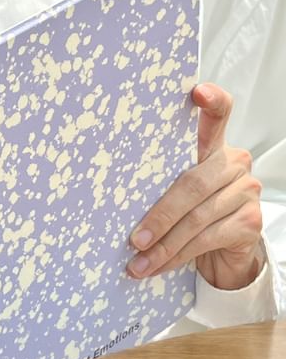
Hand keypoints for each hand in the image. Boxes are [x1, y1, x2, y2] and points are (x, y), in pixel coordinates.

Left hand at [127, 83, 263, 289]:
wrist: (224, 251)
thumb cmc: (190, 213)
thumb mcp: (175, 191)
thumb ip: (159, 182)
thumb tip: (108, 194)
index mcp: (212, 148)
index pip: (218, 116)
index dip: (212, 102)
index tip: (198, 90)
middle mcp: (234, 164)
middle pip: (192, 184)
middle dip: (159, 216)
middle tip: (135, 239)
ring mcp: (246, 192)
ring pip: (197, 219)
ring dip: (163, 246)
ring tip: (138, 263)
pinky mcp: (250, 222)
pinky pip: (207, 240)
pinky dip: (177, 256)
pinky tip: (157, 267)